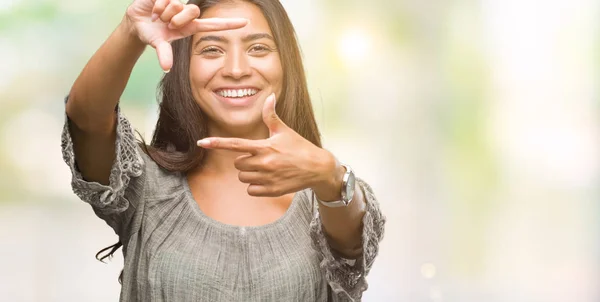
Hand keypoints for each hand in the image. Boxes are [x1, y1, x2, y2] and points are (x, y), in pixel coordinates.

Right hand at [124, 0, 246, 70]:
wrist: (137, 23)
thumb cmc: (153, 34)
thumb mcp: (158, 44)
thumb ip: (164, 54)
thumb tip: (166, 68)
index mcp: (191, 26)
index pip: (214, 25)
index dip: (229, 24)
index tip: (245, 23)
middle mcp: (188, 14)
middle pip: (192, 11)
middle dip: (177, 19)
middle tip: (168, 24)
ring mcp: (178, 3)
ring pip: (177, 5)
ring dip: (164, 13)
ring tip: (159, 17)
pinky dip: (157, 6)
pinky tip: (154, 9)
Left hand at [197, 94, 342, 197]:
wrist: (317, 168)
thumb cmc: (299, 147)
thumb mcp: (285, 131)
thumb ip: (271, 116)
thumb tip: (270, 96)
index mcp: (264, 146)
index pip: (235, 144)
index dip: (217, 143)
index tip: (201, 142)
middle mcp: (264, 162)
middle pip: (238, 164)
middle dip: (245, 161)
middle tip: (261, 158)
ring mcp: (267, 178)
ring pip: (243, 178)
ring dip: (250, 174)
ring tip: (266, 169)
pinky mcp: (272, 190)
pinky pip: (251, 190)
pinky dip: (255, 186)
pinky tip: (268, 180)